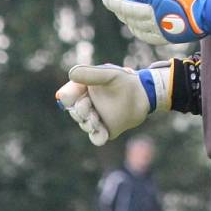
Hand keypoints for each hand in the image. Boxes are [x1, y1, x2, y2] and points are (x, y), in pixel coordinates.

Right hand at [55, 62, 170, 145]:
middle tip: (88, 106)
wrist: (143, 94)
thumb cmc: (125, 81)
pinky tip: (103, 135)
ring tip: (96, 118)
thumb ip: (91, 74)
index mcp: (82, 90)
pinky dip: (98, 137)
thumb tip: (71, 73)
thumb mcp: (109, 74)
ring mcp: (95, 119)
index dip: (68, 97)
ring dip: (89, 122)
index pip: (67, 96)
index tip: (69, 97)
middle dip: (80, 110)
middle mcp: (86, 105)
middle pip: (75, 112)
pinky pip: (97, 137)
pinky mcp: (105, 130)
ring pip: (85, 125)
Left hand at [101, 0, 210, 44]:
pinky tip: (131, 22)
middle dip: (114, 0)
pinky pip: (142, 33)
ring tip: (117, 6)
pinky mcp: (164, 37)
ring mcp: (158, 27)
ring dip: (123, 12)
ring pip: (132, 21)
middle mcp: (155, 12)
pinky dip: (133, 26)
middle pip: (127, 7)